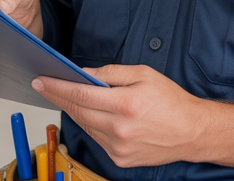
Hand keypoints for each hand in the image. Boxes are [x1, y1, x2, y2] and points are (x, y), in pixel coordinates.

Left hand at [32, 64, 205, 167]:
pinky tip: (91, 114)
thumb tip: (85, 74)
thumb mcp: (144, 74)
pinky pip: (97, 139)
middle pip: (77, 111)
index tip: (42, 80)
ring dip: (74, 111)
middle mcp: (120, 129)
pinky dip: (91, 125)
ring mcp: (118, 147)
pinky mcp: (120, 160)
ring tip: (66, 97)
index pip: (80, 94)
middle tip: (44, 86)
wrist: (192, 132)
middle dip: (58, 97)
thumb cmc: (171, 101)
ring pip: (85, 126)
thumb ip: (111, 73)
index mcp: (126, 104)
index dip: (57, 86)